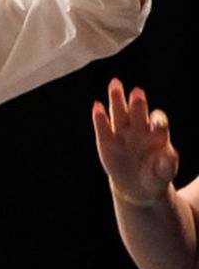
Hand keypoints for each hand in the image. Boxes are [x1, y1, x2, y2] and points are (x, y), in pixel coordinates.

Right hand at [93, 78, 179, 206]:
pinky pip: (102, 127)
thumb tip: (171, 155)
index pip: (158, 122)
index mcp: (157, 134)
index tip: (156, 121)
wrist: (136, 185)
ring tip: (115, 83)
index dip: (157, 120)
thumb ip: (167, 164)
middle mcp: (139, 128)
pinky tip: (97, 106)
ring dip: (117, 98)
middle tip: (137, 92)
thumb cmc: (154, 176)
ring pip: (119, 112)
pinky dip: (99, 116)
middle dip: (137, 103)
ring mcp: (122, 132)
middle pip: (139, 111)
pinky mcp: (106, 140)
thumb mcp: (164, 173)